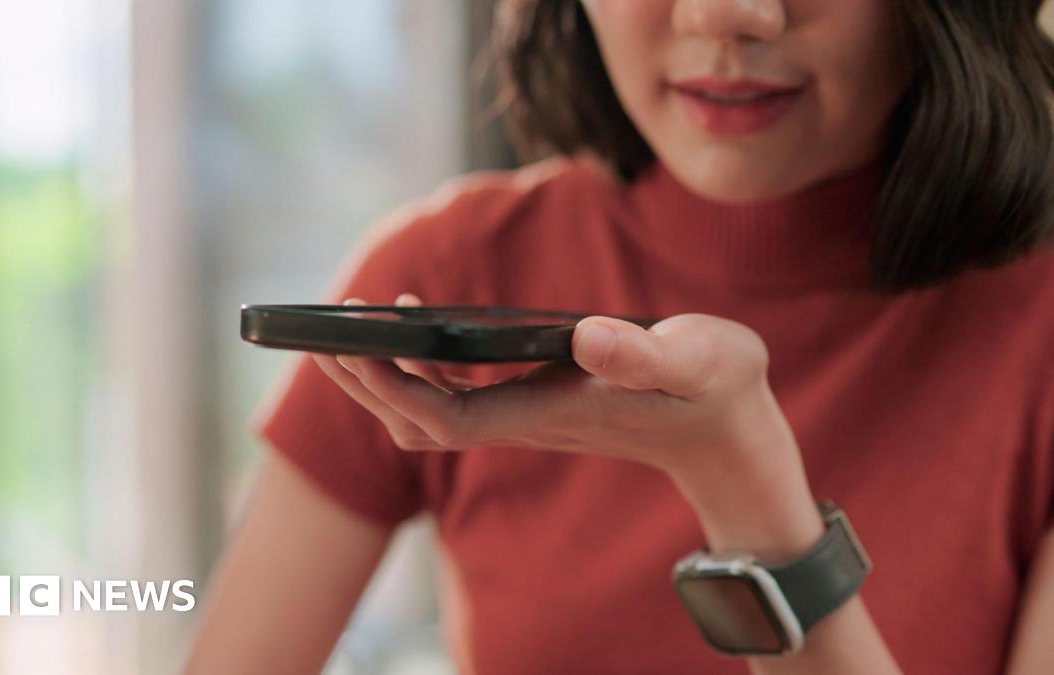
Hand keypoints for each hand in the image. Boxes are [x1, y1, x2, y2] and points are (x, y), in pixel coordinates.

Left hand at [310, 293, 788, 475]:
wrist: (730, 434)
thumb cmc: (718, 392)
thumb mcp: (701, 361)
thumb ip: (649, 355)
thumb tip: (588, 338)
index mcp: (551, 414)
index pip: (449, 418)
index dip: (398, 389)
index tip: (360, 347)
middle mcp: (526, 421)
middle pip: (420, 422)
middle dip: (367, 385)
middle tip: (322, 331)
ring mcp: (526, 415)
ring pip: (431, 413)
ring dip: (385, 377)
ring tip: (350, 325)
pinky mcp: (534, 402)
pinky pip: (456, 394)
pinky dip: (422, 364)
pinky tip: (418, 324)